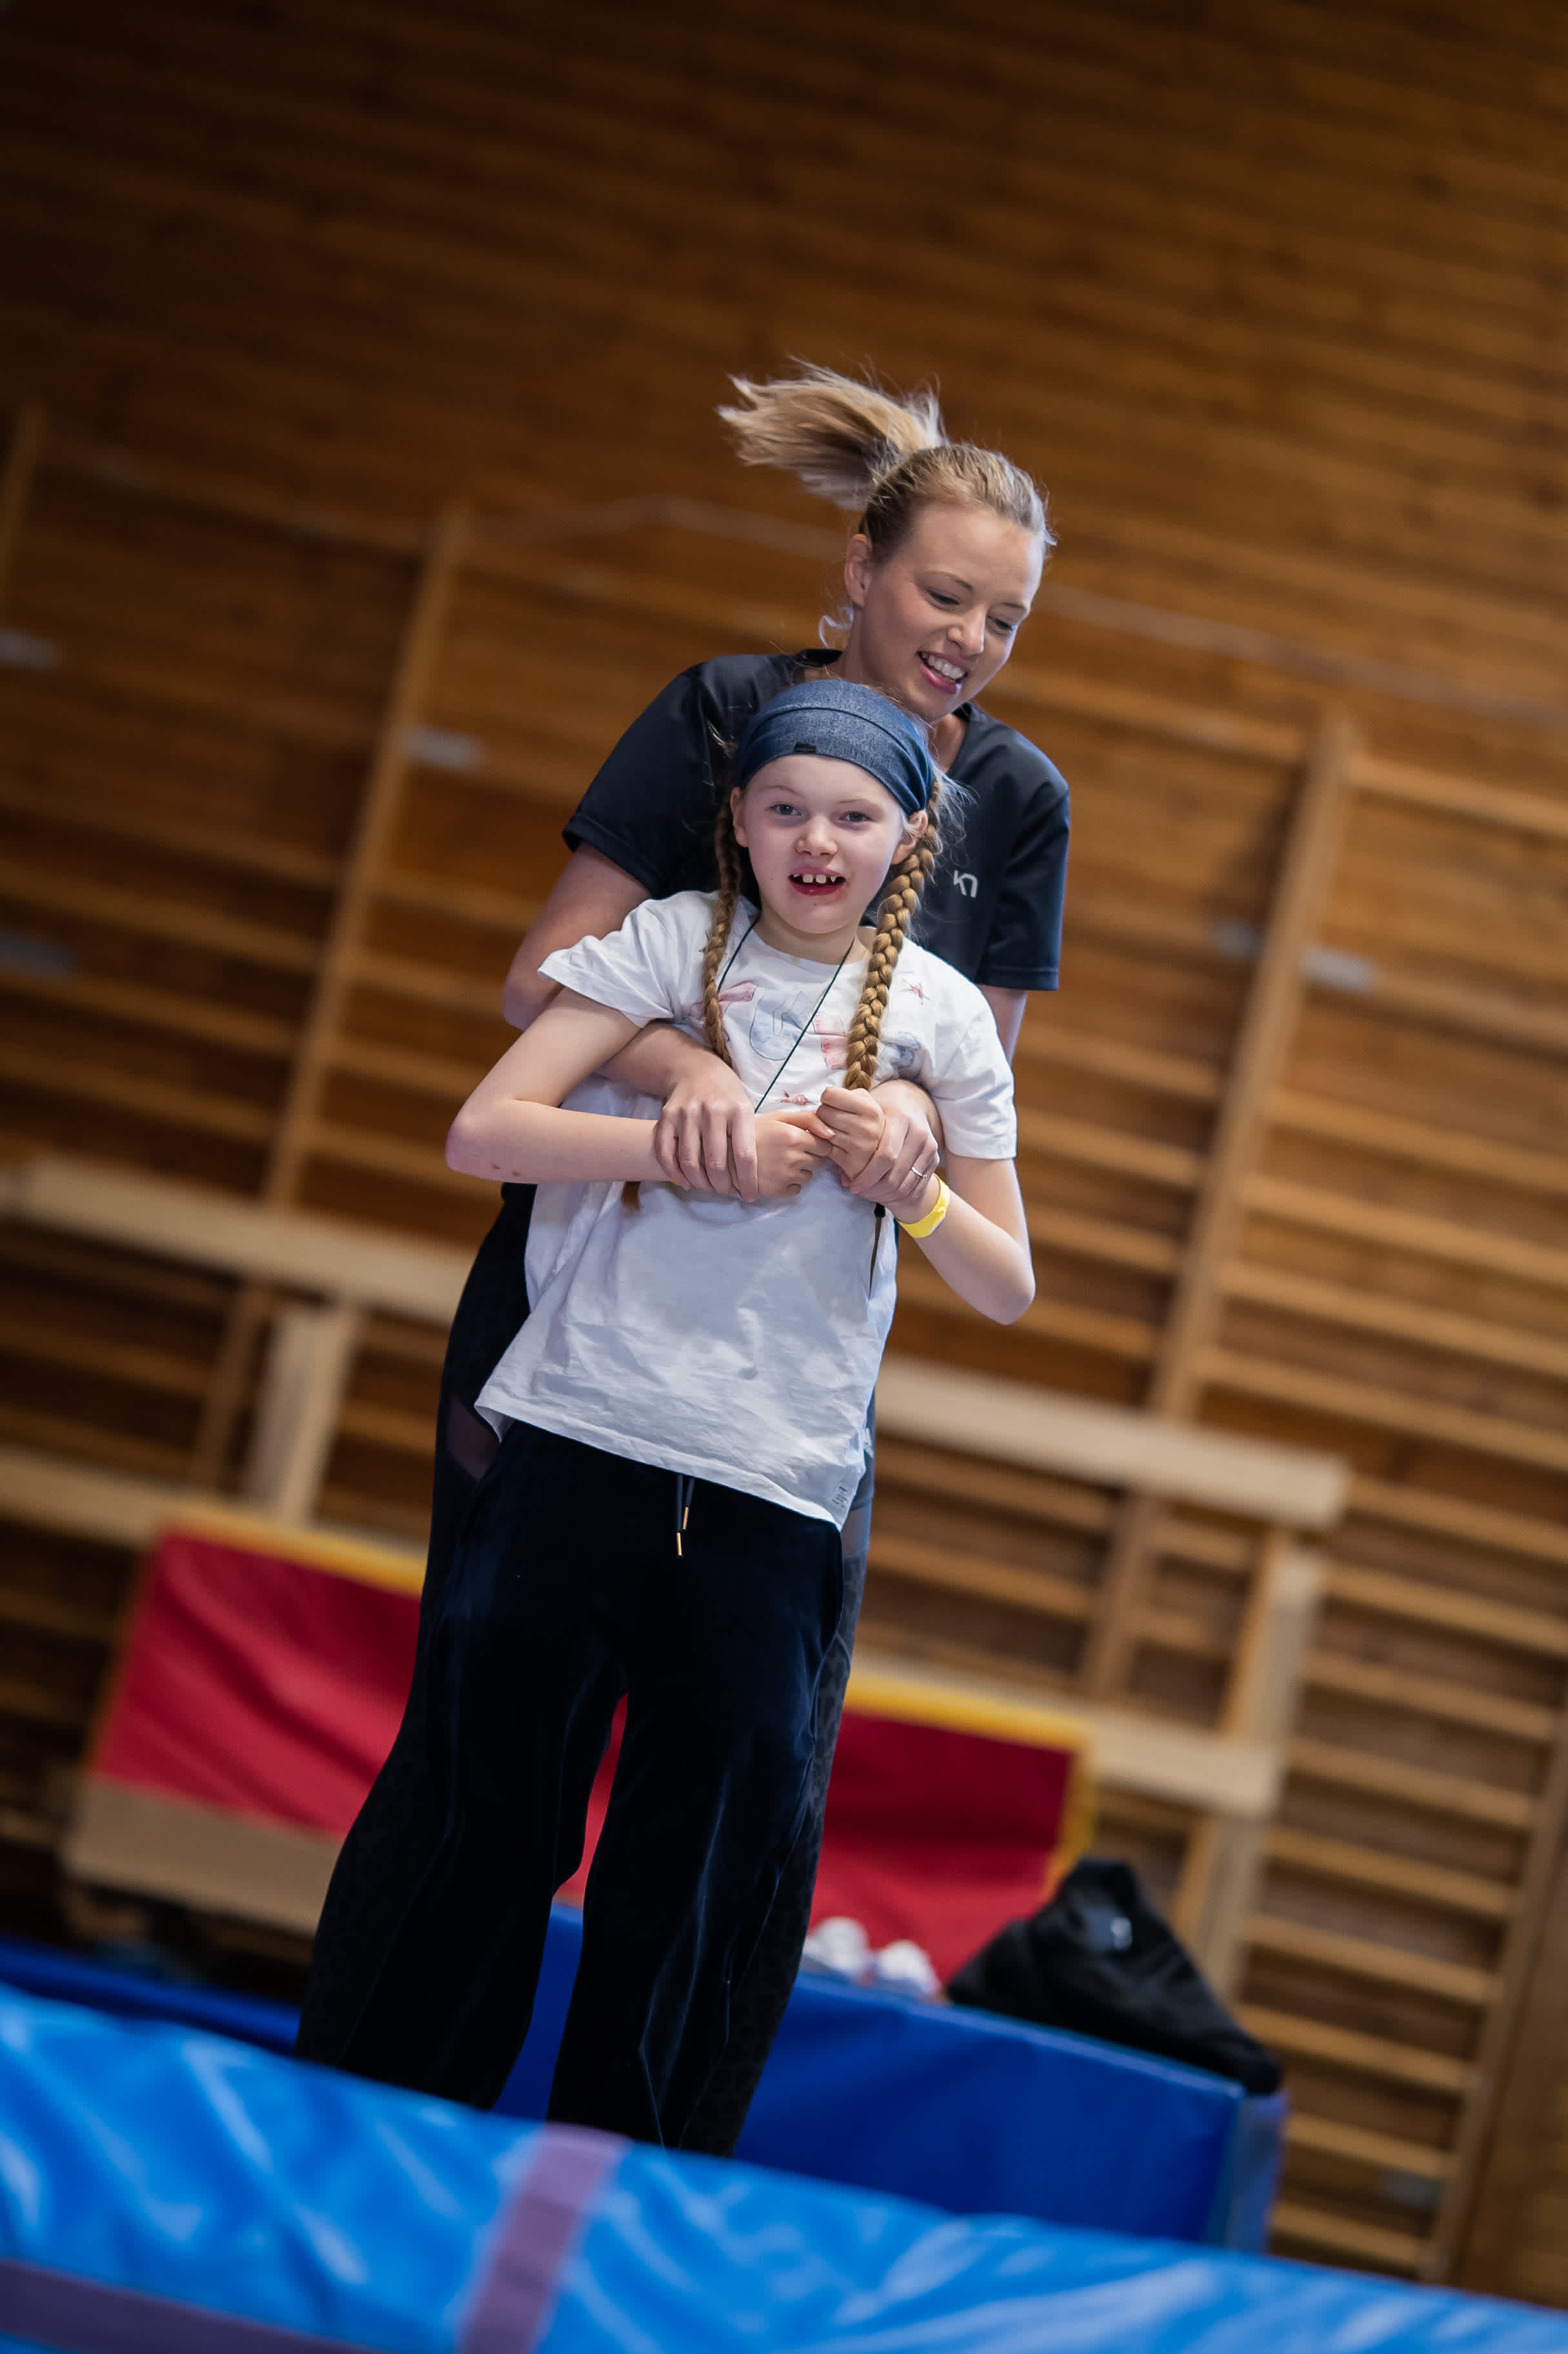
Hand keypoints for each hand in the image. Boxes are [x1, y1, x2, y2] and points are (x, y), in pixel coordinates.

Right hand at [652, 1058, 760, 1198]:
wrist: (696, 1069)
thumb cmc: (727, 1095)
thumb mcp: (746, 1107)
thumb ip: (750, 1138)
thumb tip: (758, 1177)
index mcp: (738, 1110)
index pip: (744, 1155)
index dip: (747, 1181)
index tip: (750, 1196)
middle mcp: (712, 1110)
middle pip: (715, 1163)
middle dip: (722, 1187)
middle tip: (727, 1193)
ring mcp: (687, 1113)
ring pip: (690, 1161)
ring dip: (700, 1183)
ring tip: (709, 1189)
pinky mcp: (667, 1116)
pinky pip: (666, 1152)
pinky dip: (675, 1173)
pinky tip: (686, 1182)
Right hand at [754, 1108, 834, 1197]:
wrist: (726, 1152)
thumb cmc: (755, 1131)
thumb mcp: (780, 1117)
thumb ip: (809, 1120)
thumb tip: (832, 1133)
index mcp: (795, 1137)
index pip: (825, 1147)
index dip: (816, 1144)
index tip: (804, 1142)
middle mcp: (793, 1158)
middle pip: (819, 1162)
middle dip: (809, 1157)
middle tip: (789, 1151)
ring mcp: (786, 1176)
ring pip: (809, 1176)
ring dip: (800, 1171)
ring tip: (780, 1162)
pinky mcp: (778, 1191)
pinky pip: (797, 1189)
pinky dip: (790, 1183)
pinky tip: (776, 1173)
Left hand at [816, 1086, 888, 1185]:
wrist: (884, 1149)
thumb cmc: (865, 1118)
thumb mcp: (863, 1100)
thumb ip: (844, 1094)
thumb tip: (824, 1100)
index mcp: (872, 1110)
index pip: (830, 1095)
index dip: (829, 1098)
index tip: (835, 1103)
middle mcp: (868, 1130)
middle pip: (823, 1112)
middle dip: (824, 1115)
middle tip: (836, 1120)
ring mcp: (860, 1149)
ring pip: (822, 1131)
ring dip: (823, 1131)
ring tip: (838, 1132)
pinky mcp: (852, 1165)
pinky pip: (824, 1149)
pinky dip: (825, 1146)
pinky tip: (837, 1145)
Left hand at [835, 1079, 942, 1211]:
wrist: (910, 1103)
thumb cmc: (879, 1110)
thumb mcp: (863, 1111)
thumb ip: (846, 1130)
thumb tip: (838, 1169)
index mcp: (899, 1118)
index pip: (884, 1155)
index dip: (867, 1176)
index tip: (851, 1186)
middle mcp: (918, 1131)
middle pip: (895, 1173)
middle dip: (874, 1189)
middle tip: (858, 1193)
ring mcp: (929, 1145)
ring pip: (906, 1183)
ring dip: (885, 1195)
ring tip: (869, 1195)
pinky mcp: (935, 1157)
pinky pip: (917, 1185)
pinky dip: (900, 1195)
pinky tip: (885, 1195)